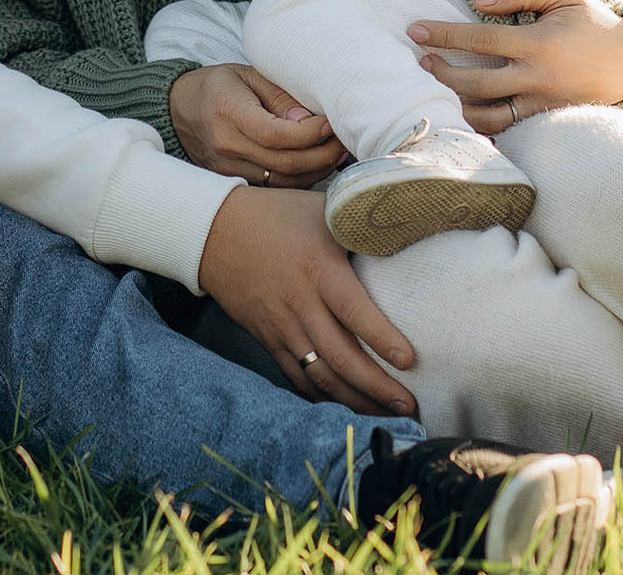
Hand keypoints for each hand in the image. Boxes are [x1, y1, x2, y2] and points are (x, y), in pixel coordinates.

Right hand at [169, 64, 345, 186]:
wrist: (180, 109)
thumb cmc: (218, 86)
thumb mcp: (249, 75)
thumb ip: (281, 96)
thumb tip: (312, 121)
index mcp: (230, 113)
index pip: (276, 135)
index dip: (310, 134)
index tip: (330, 123)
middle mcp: (228, 147)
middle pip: (286, 164)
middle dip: (324, 155)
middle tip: (343, 140)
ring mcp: (230, 169)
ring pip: (284, 182)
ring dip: (317, 170)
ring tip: (335, 152)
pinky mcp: (235, 182)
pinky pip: (275, 188)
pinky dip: (301, 179)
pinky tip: (316, 164)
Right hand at [199, 186, 417, 415]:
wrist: (213, 232)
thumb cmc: (275, 215)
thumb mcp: (321, 209)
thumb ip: (358, 225)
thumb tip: (403, 230)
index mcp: (318, 269)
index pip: (353, 311)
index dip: (382, 338)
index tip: (409, 360)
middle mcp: (299, 304)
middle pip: (340, 357)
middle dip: (377, 387)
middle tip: (408, 404)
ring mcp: (281, 327)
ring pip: (320, 376)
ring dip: (354, 400)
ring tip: (385, 414)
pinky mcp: (267, 339)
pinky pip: (296, 376)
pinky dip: (321, 395)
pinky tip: (345, 405)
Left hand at [410, 0, 622, 132]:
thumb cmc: (593, 23)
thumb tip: (478, 0)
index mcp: (539, 43)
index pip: (480, 39)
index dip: (444, 34)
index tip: (414, 30)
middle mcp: (538, 78)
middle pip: (476, 82)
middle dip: (442, 72)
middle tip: (422, 62)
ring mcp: (541, 105)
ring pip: (487, 115)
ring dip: (456, 104)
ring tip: (437, 88)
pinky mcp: (545, 121)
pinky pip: (506, 129)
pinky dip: (480, 125)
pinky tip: (462, 112)